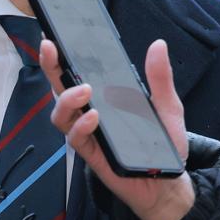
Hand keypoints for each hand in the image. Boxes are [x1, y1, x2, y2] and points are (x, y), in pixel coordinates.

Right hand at [41, 37, 195, 219]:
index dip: (63, 55)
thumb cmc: (163, 144)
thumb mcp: (167, 105)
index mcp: (105, 97)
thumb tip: (159, 45)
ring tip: (84, 89)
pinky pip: (76, 139)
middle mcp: (91, 112)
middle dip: (51, 67)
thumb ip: (160, 77)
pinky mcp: (91, 154)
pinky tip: (93, 117)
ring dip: (66, 99)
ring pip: (61, 114)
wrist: (168, 182)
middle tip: (51, 49)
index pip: (79, 73)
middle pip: (61, 88)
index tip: (55, 37)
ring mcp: (89, 133)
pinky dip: (81, 126)